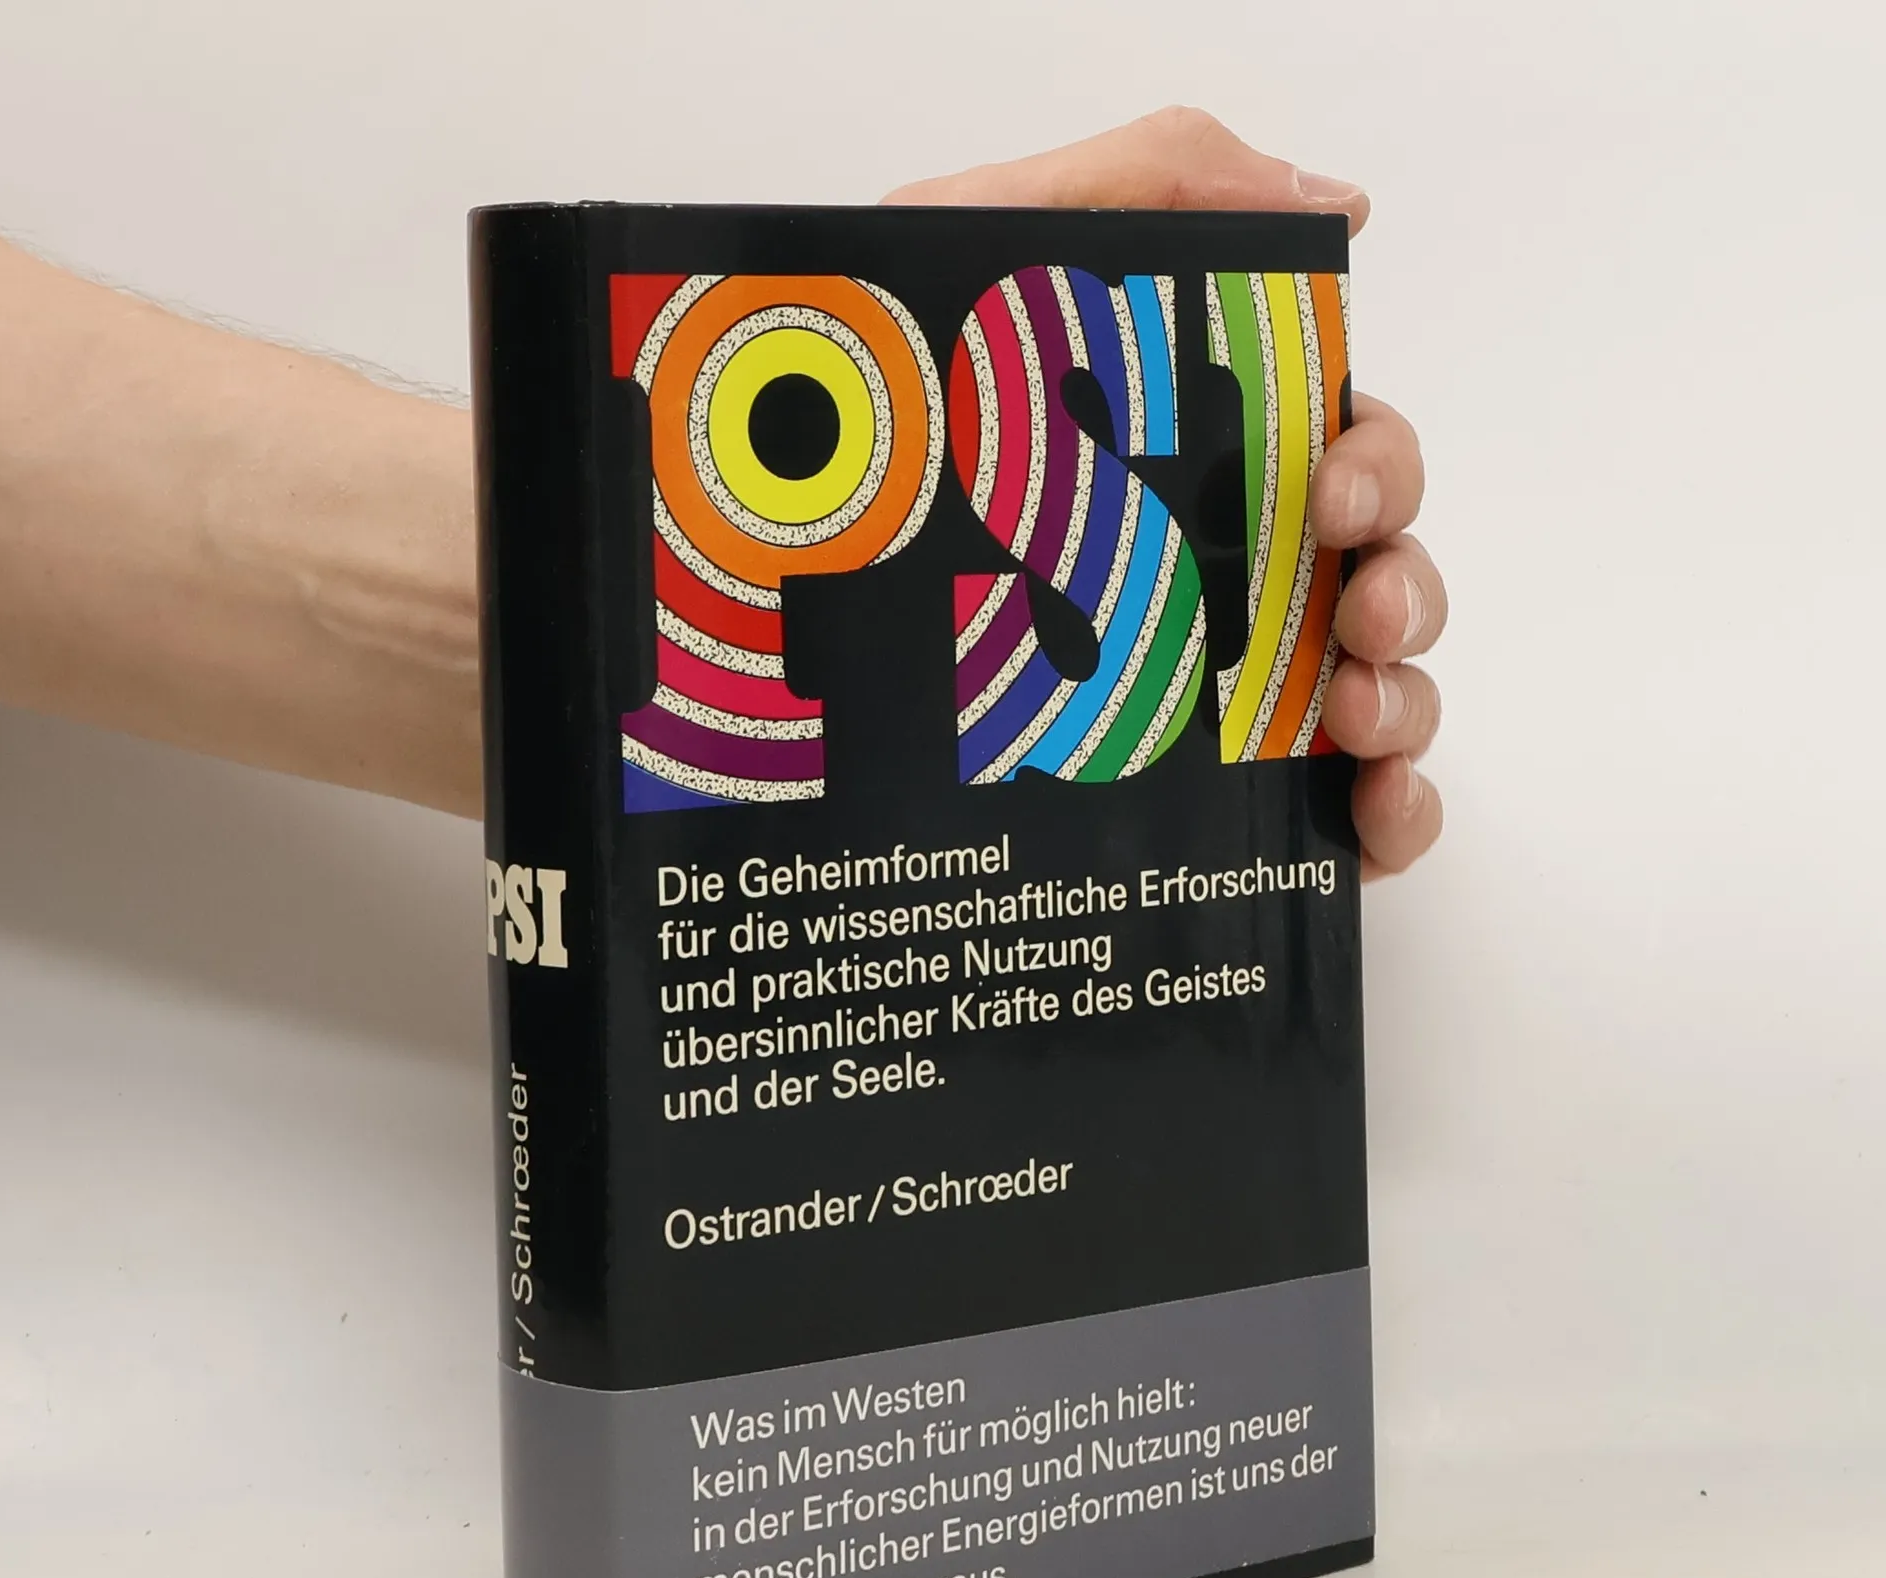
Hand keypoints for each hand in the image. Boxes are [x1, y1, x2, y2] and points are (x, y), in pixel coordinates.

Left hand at [886, 107, 1445, 876]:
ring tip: (1355, 727)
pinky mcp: (1180, 792)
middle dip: (1403, 593)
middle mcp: (1216, 571)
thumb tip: (1337, 206)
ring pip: (1369, 691)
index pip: (1347, 450)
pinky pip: (1318, 811)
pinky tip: (1372, 824)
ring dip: (1405, 705)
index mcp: (1197, 458)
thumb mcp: (981, 255)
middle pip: (1377, 575)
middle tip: (1357, 623)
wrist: (734, 569)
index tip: (1338, 499)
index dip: (1379, 468)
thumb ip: (1146, 190)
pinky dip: (1386, 817)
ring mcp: (1200, 689)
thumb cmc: (858, 412)